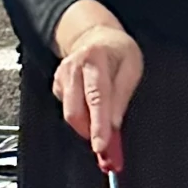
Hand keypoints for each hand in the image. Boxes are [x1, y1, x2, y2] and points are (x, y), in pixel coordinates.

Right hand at [52, 16, 143, 164]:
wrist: (95, 37)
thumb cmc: (118, 52)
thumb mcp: (132, 67)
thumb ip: (122, 96)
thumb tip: (114, 125)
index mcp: (94, 59)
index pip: (96, 98)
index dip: (99, 126)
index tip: (102, 147)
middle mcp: (73, 68)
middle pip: (74, 111)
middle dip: (90, 133)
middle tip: (108, 151)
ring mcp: (61, 77)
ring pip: (70, 115)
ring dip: (87, 129)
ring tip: (104, 133)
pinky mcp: (56, 87)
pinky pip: (68, 111)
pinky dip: (82, 120)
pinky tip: (93, 112)